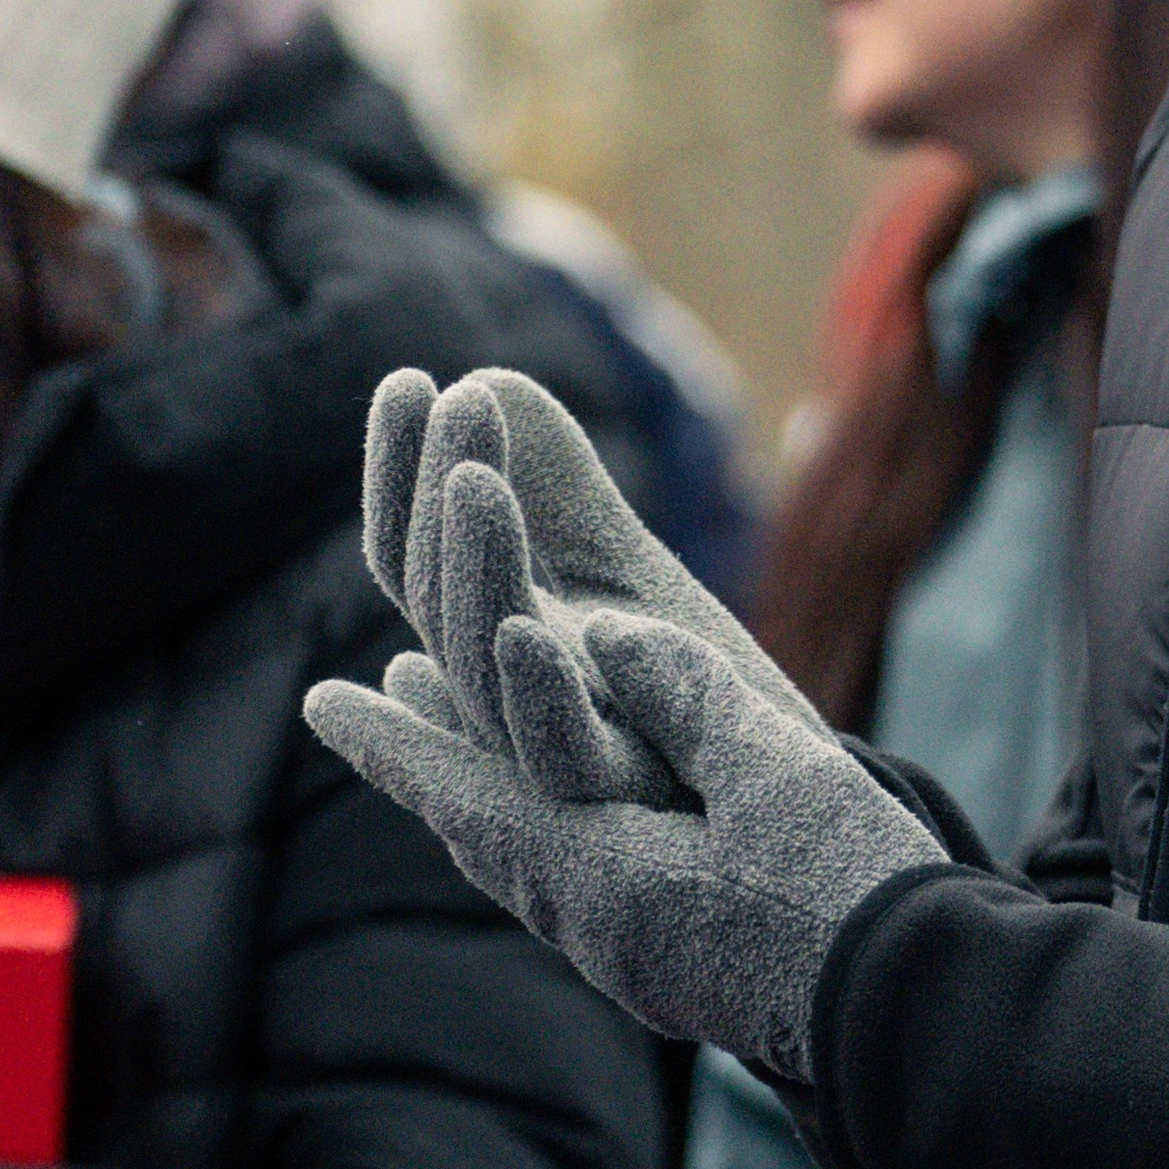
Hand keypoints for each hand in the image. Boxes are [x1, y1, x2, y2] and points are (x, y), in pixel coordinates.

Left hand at [307, 607, 941, 1079]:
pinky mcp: (689, 979)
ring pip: (536, 872)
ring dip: (489, 801)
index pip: (469, 798)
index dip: (392, 745)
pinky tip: (582, 829)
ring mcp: (644, 967)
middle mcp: (602, 934)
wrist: (927, 1024)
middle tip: (375, 706)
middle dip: (432, 765)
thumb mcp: (773, 766)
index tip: (319, 699)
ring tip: (462, 750)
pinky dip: (552, 840)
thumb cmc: (854, 890)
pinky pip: (586, 897)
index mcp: (604, 883)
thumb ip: (683, 697)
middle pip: (489, 838)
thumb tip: (596, 637)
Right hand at [361, 366, 792, 801]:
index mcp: (480, 633)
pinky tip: (530, 628)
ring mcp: (554, 744)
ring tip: (477, 479)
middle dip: (436, 497)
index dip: (397, 472)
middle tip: (462, 401)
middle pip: (435, 602)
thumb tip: (482, 385)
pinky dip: (538, 693)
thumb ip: (553, 476)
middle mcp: (499, 692)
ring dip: (476, 569)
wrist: (770, 765)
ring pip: (484, 668)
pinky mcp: (629, 789)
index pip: (409, 557)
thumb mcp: (608, 550)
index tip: (407, 379)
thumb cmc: (673, 658)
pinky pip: (563, 755)